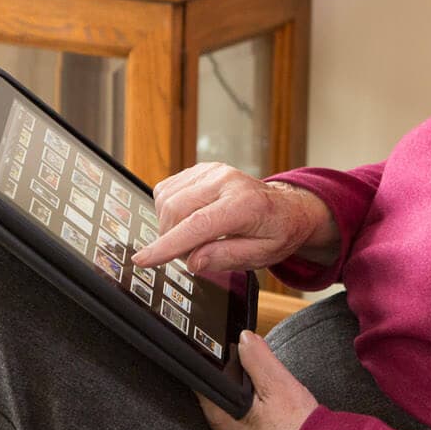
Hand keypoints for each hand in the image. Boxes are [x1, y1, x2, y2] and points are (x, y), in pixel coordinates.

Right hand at [132, 162, 336, 272]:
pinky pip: (168, 189)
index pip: (197, 226)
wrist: (287, 207)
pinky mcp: (202, 169)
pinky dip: (170, 209)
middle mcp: (226, 181)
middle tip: (190, 255)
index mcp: (245, 205)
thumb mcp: (261, 256)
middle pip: (176, 210)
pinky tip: (188, 220)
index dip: (167, 246)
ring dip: (169, 225)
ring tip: (193, 238)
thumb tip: (193, 260)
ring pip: (167, 198)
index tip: (143, 260)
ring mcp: (212, 171)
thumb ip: (226, 258)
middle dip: (171, 239)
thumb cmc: (276, 232)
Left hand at [197, 329, 319, 429]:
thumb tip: (244, 338)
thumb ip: (257, 358)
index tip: (223, 342)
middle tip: (250, 357)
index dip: (212, 356)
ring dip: (244, 383)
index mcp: (219, 412)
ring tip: (263, 377)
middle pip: (218, 386)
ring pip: (232, 397)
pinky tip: (269, 395)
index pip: (202, 377)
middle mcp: (221, 425)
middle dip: (231, 368)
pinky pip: (244, 409)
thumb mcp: (277, 384)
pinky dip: (253, 398)